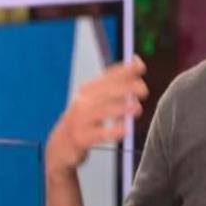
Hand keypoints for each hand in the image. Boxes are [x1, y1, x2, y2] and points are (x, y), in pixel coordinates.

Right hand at [45, 55, 147, 175]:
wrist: (61, 144)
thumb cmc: (86, 118)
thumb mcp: (98, 98)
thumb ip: (118, 83)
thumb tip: (138, 62)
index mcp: (90, 89)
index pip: (109, 75)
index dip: (126, 69)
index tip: (141, 66)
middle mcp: (83, 101)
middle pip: (107, 91)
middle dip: (127, 88)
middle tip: (144, 90)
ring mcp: (80, 119)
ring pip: (103, 111)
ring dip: (122, 108)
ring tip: (137, 109)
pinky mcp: (81, 138)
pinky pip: (99, 134)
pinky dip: (114, 131)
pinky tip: (126, 129)